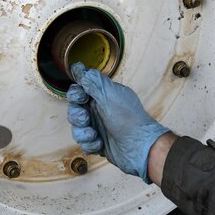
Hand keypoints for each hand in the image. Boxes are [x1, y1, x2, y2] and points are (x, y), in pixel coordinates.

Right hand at [66, 62, 168, 182]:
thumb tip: (78, 67)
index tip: (82, 97)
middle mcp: (100, 110)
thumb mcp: (110, 94)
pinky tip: (100, 143)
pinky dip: (91, 144)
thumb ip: (92, 80)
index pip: (79, 91)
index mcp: (103, 96)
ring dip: (82, 133)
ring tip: (94, 134)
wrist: (140, 146)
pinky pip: (84, 144)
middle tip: (86, 119)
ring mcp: (99, 127)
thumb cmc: (129, 119)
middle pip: (74, 111)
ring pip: (77, 129)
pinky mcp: (100, 143)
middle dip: (77, 116)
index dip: (76, 94)